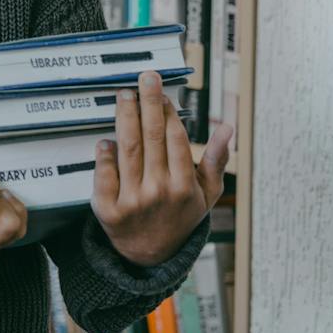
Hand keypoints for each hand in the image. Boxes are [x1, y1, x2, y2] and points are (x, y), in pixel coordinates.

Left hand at [94, 71, 231, 267]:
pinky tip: (105, 138)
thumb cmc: (179, 217)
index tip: (162, 92)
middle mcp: (160, 191)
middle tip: (144, 78)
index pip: (174, 139)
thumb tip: (228, 127)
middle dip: (148, 104)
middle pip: (151, 138)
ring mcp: (133, 200)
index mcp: (185, 186)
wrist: (151, 254)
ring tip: (124, 96)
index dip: (168, 113)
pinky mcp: (108, 209)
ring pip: (128, 149)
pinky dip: (104, 155)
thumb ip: (215, 160)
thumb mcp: (205, 194)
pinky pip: (104, 175)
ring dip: (125, 118)